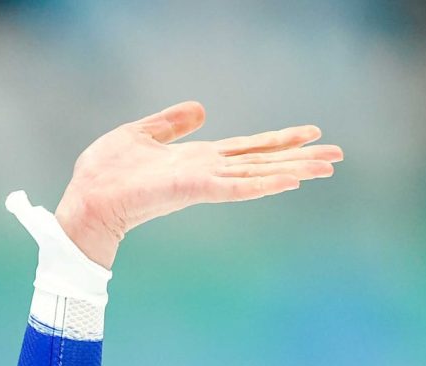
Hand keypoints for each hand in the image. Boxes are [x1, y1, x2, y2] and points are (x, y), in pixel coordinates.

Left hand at [55, 102, 341, 267]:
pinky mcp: (195, 190)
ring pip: (258, 174)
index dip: (278, 141)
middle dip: (299, 158)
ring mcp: (203, 182)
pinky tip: (290, 181)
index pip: (246, 148)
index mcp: (197, 159)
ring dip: (293, 170)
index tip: (311, 134)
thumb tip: (201, 108)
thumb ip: (172, 123)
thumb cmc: (105, 172)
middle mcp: (207, 171)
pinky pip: (236, 187)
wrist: (87, 197)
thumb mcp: (141, 134)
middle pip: (262, 162)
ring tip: (327, 167)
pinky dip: (263, 185)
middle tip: (338, 156)